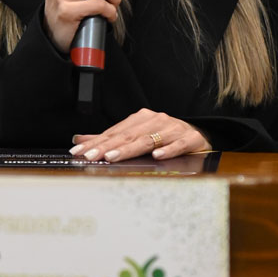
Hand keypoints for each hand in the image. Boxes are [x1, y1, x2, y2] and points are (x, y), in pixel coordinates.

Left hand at [70, 109, 210, 162]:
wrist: (198, 135)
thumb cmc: (164, 136)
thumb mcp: (136, 134)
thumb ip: (109, 138)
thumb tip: (80, 139)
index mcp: (141, 119)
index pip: (114, 132)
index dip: (95, 142)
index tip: (79, 151)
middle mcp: (155, 121)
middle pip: (127, 136)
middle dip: (107, 147)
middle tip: (90, 156)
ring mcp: (172, 129)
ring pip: (148, 140)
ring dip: (130, 149)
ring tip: (113, 157)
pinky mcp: (190, 139)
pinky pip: (177, 145)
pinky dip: (167, 151)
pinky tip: (156, 157)